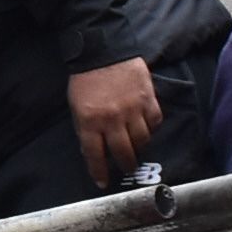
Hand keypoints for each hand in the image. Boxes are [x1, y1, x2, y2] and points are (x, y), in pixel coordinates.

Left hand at [68, 57, 161, 187]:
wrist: (103, 49)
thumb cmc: (86, 79)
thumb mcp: (77, 106)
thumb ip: (85, 129)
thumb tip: (94, 151)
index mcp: (89, 121)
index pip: (95, 155)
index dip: (99, 172)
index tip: (103, 182)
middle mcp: (112, 119)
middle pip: (123, 153)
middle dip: (126, 165)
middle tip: (127, 167)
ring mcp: (132, 109)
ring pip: (142, 140)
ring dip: (139, 146)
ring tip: (136, 145)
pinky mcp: (148, 98)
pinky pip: (155, 122)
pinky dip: (151, 127)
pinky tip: (146, 125)